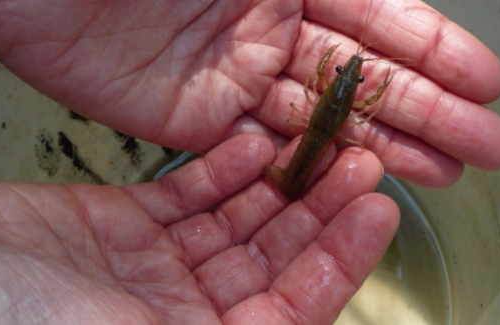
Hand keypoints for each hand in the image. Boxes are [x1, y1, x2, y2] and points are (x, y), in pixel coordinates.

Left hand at [0, 0, 499, 186]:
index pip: (380, 20)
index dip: (436, 53)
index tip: (486, 81)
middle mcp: (270, 29)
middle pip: (366, 78)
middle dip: (431, 111)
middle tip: (488, 142)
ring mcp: (240, 81)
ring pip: (328, 122)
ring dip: (390, 148)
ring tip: (447, 171)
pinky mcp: (202, 126)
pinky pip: (271, 152)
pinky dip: (316, 168)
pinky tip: (360, 183)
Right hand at [0, 133, 399, 324]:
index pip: (296, 306)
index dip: (341, 260)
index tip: (375, 213)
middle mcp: (185, 312)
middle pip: (275, 258)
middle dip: (320, 211)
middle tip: (360, 164)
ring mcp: (156, 267)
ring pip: (239, 222)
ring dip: (280, 185)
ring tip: (320, 145)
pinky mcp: (124, 225)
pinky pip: (188, 194)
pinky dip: (222, 171)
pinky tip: (253, 147)